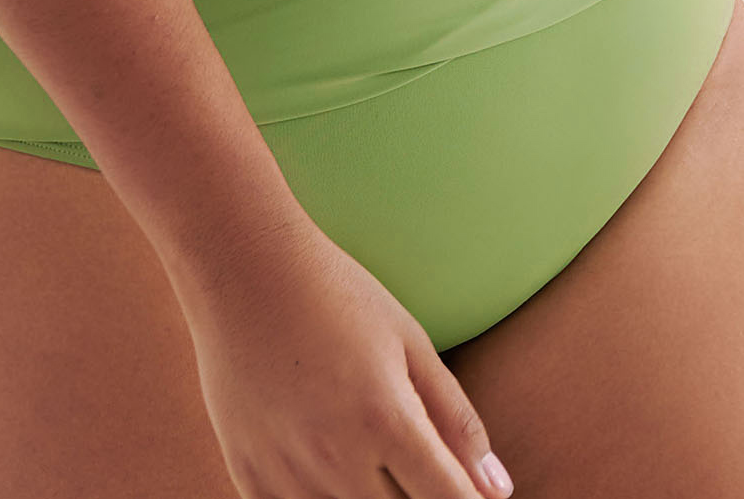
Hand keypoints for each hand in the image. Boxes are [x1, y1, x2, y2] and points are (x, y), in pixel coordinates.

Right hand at [174, 205, 515, 498]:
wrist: (244, 267)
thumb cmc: (338, 294)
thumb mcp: (409, 342)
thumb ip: (456, 419)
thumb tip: (498, 490)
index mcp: (386, 419)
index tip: (470, 497)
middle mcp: (337, 458)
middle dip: (419, 498)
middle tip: (412, 461)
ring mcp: (288, 474)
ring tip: (369, 455)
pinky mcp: (249, 478)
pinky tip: (327, 465)